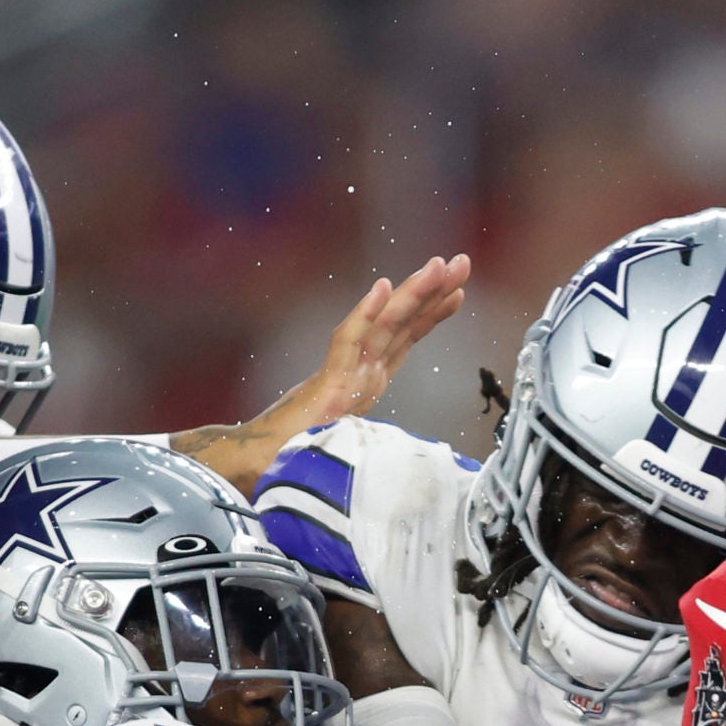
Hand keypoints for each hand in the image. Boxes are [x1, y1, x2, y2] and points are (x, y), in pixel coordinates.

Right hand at [273, 255, 471, 434]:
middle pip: (402, 322)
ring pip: (384, 325)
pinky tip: (381, 289)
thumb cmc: (300, 449)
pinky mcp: (327, 384)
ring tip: (436, 266)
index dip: (433, 312)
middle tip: (461, 261)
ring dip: (412, 293)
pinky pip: (347, 343)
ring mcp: (346, 373)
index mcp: (369, 380)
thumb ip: (369, 426)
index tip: (458, 290)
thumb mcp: (352, 436)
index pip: (407, 338)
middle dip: (433, 289)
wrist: (264, 464)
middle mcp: (362, 370)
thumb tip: (392, 438)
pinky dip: (365, 314)